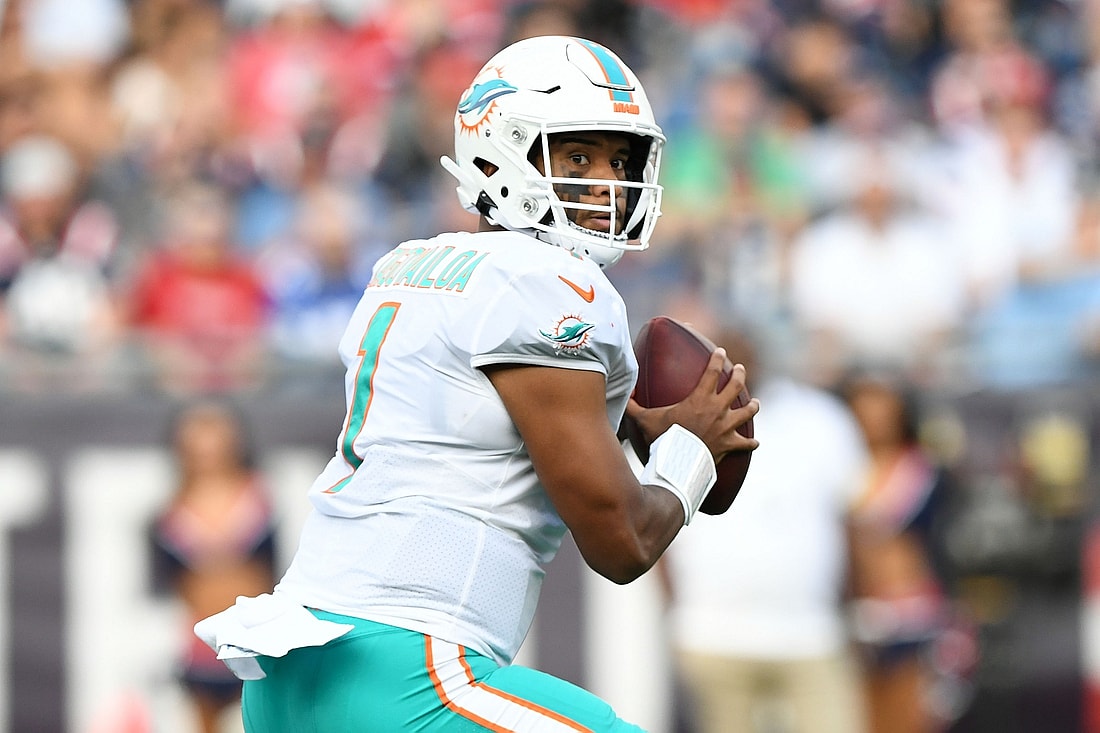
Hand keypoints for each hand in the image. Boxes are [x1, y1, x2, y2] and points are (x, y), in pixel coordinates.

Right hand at [624, 348, 758, 462]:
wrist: (679, 462)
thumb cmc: (663, 438)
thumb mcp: (645, 420)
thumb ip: (634, 406)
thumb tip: (624, 394)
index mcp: (700, 398)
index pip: (713, 371)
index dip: (717, 358)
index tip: (720, 351)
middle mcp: (717, 409)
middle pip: (735, 386)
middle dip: (740, 375)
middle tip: (740, 370)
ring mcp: (726, 427)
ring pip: (747, 412)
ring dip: (753, 407)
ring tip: (756, 403)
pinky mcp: (730, 445)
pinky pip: (745, 444)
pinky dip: (751, 443)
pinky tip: (755, 443)